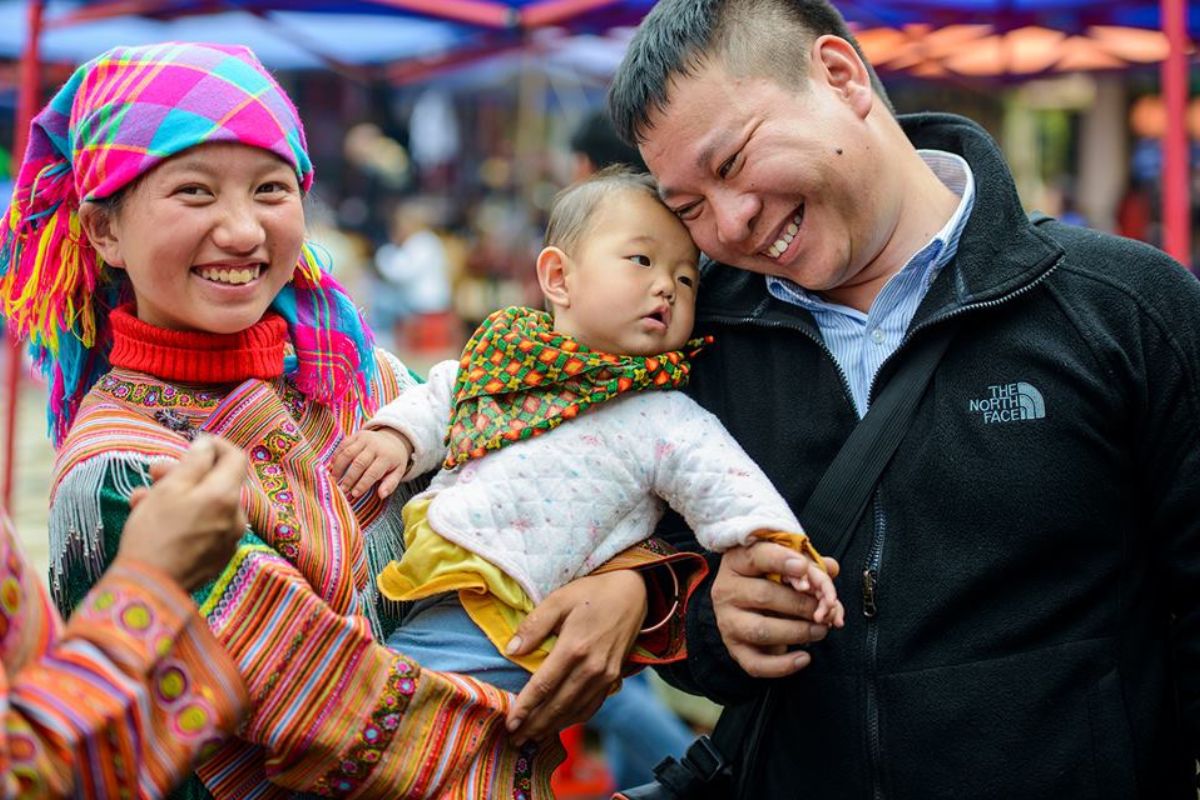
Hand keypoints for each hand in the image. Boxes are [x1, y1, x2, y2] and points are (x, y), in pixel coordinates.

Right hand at [119, 436, 247, 591]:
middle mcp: (237, 517)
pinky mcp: (218, 557)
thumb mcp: (170, 489)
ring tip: (141, 499)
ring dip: (177, 496)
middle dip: (186, 473)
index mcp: (227, 496)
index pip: (237, 458)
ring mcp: (229, 539)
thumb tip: (207, 444)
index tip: (195, 444)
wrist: (149, 588)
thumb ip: (194, 462)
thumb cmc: (155, 533)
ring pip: (206, 506)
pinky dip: (184, 519)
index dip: (217, 446)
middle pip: (218, 483)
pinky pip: (205, 528)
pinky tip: (153, 521)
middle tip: (154, 472)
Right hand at [330, 428, 412, 499]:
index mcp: (386, 457)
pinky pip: (343, 445)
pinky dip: (336, 456)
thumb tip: (381, 495)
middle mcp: (375, 446)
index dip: (362, 484)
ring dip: (339, 467)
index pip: (372, 473)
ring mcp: (365, 438)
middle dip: (350, 478)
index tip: (355, 494)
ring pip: (348, 453)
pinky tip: (333, 467)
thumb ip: (390, 484)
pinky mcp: (356, 435)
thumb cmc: (393, 460)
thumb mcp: (397, 472)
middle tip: (343, 489)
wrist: (393, 439)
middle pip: (359, 463)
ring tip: (335, 479)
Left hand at [505, 569, 646, 744]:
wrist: (632, 593)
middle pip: (558, 705)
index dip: (525, 707)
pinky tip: (560, 724)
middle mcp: (592, 668)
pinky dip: (574, 720)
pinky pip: (592, 706)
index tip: (509, 723)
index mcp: (574, 647)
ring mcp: (605, 675)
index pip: (543, 686)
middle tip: (515, 740)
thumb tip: (511, 650)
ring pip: (575, 711)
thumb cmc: (592, 593)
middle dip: (534, 725)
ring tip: (532, 738)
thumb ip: (534, 625)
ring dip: (552, 727)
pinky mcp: (613, 678)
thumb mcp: (559, 599)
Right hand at [712, 540, 840, 678]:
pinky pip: (756, 664)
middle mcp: (726, 590)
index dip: (781, 561)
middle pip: (764, 596)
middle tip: (824, 610)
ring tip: (820, 630)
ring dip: (798, 632)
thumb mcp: (784, 563)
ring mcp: (727, 621)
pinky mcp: (734, 648)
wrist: (743, 603)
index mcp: (737, 561)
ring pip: (762, 630)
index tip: (804, 568)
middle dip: (801, 604)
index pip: (757, 557)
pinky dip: (783, 665)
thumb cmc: (768, 577)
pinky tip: (804, 658)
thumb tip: (832, 568)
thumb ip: (808, 564)